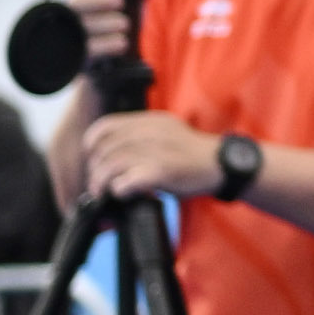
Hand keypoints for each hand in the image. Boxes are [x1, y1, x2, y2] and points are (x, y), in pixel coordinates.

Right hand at [67, 0, 152, 64]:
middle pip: (75, 1)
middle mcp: (74, 14)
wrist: (113, 68)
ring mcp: (71, 37)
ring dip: (106, 23)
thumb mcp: (133, 6)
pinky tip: (121, 43)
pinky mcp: (74, 58)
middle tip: (120, 2)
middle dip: (97, 0)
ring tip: (124, 25)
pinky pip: (85, 50)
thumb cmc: (118, 29)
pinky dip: (106, 45)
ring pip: (79, 25)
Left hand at [78, 110, 224, 204]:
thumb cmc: (191, 154)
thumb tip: (110, 149)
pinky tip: (125, 193)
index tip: (93, 156)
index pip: (106, 126)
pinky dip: (119, 190)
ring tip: (105, 192)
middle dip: (95, 170)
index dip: (92, 143)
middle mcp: (151, 133)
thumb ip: (142, 134)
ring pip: (110, 167)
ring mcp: (156, 152)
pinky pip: (125, 182)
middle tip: (98, 184)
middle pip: (104, 150)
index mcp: (150, 121)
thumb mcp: (167, 131)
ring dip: (102, 184)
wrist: (221, 164)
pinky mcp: (161, 172)